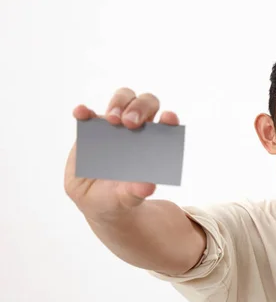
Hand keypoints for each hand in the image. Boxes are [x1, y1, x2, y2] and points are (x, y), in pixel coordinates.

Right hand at [64, 87, 180, 221]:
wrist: (99, 201)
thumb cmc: (122, 195)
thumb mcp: (129, 197)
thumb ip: (138, 191)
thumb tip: (148, 186)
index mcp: (155, 142)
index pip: (166, 122)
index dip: (169, 118)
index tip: (167, 118)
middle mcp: (137, 128)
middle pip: (144, 104)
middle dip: (139, 108)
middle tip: (130, 123)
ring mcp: (114, 126)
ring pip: (121, 100)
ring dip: (118, 104)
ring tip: (112, 120)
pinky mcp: (91, 129)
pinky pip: (88, 114)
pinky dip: (85, 111)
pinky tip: (82, 113)